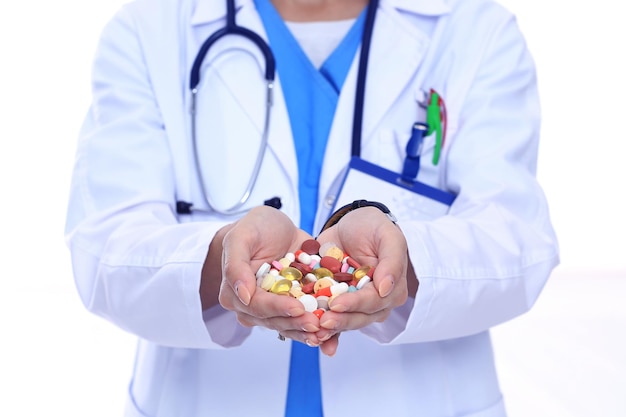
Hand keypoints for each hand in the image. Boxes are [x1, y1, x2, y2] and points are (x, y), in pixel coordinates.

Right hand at [217, 206, 324, 345]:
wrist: (275, 226)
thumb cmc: (254, 228)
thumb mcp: (241, 237)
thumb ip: (236, 265)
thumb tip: (243, 295)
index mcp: (236, 293)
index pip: (257, 306)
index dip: (277, 308)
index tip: (296, 308)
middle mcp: (254, 306)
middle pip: (275, 321)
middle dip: (297, 324)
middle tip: (317, 324)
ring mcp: (276, 308)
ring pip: (290, 326)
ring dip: (308, 332)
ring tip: (326, 334)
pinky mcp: (295, 305)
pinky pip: (305, 320)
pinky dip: (319, 328)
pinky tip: (333, 334)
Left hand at [315, 207, 410, 355]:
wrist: (351, 223)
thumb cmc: (373, 227)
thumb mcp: (388, 237)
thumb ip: (392, 261)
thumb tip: (386, 288)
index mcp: (390, 288)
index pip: (374, 301)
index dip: (356, 304)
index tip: (337, 304)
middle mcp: (375, 301)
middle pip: (359, 317)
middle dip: (341, 321)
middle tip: (322, 322)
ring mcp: (354, 303)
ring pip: (345, 321)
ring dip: (331, 330)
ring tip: (315, 332)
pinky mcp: (336, 301)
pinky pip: (331, 319)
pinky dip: (324, 333)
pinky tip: (314, 340)